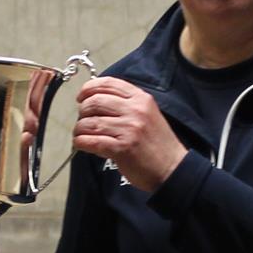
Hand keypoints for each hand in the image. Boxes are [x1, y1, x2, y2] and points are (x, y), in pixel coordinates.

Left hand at [72, 76, 186, 189]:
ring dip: (79, 129)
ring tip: (81, 135)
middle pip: (95, 102)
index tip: (81, 98)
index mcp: (141, 98)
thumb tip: (96, 99)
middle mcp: (135, 110)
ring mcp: (128, 129)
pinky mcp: (122, 148)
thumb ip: (126, 104)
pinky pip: (91, 141)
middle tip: (83, 120)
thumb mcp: (148, 114)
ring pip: (89, 122)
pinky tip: (82, 144)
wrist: (172, 169)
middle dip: (82, 111)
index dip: (89, 88)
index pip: (108, 83)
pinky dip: (81, 142)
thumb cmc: (157, 143)